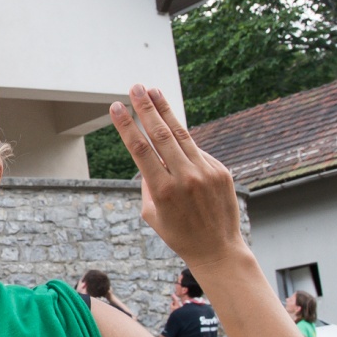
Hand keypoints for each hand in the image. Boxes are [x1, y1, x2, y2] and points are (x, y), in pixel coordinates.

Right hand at [109, 85, 244, 271]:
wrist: (217, 249)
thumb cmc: (178, 234)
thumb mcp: (152, 214)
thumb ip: (148, 184)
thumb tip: (149, 158)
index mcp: (162, 190)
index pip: (140, 149)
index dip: (127, 125)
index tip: (116, 107)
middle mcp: (184, 177)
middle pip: (160, 134)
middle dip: (146, 107)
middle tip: (135, 87)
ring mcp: (205, 172)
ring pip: (181, 134)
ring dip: (165, 110)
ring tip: (154, 91)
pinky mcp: (220, 171)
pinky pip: (197, 152)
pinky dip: (184, 144)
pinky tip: (175, 137)